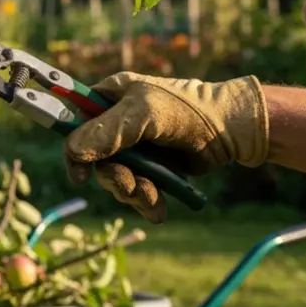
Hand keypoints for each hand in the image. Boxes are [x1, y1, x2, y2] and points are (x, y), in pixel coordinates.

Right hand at [63, 72, 270, 222]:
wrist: (233, 131)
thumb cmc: (188, 110)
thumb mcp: (142, 115)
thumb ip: (106, 132)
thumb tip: (72, 153)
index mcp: (110, 98)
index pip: (75, 122)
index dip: (74, 147)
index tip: (79, 173)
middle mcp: (118, 123)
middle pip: (95, 159)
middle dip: (114, 178)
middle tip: (131, 186)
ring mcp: (135, 147)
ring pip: (116, 178)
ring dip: (132, 193)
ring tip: (152, 198)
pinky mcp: (152, 167)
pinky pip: (136, 190)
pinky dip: (146, 202)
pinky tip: (158, 208)